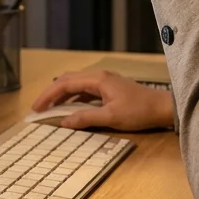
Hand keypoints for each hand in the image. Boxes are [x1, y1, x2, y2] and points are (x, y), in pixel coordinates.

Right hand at [30, 70, 174, 131]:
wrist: (162, 107)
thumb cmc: (139, 111)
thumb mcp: (111, 117)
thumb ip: (86, 118)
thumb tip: (64, 122)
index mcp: (98, 80)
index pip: (65, 84)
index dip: (48, 96)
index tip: (36, 108)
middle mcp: (99, 76)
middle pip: (67, 80)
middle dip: (51, 93)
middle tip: (38, 108)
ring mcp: (104, 81)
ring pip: (76, 85)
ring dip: (61, 95)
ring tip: (49, 109)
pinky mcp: (109, 88)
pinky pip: (85, 90)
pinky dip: (73, 98)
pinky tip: (70, 108)